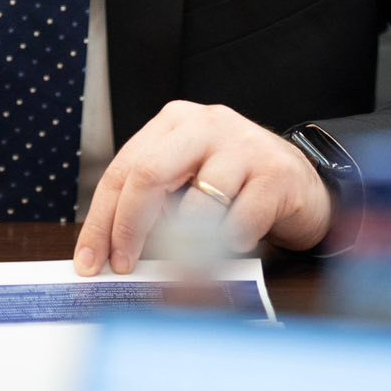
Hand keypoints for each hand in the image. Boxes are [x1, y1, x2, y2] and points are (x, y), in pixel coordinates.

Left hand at [72, 100, 332, 275]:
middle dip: (129, 228)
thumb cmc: (233, 185)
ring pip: (197, 203)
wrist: (301, 182)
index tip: (90, 261)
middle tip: (124, 266)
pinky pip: (239, 221)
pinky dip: (229, 243)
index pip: (123, 171)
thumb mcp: (187, 180)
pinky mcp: (274, 174)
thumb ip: (152, 203)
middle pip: (149, 175)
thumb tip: (109, 252)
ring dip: (186, 244)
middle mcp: (205, 125)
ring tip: (188, 262)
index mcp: (174, 123)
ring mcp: (242, 146)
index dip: (101, 220)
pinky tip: (233, 244)